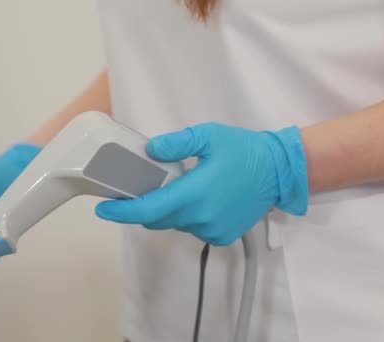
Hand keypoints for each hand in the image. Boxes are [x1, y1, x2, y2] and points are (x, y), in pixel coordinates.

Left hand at [95, 123, 307, 245]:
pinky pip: (193, 228)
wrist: (279, 171)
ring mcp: (212, 230)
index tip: (103, 208)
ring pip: (175, 223)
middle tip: (139, 188)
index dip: (122, 212)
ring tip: (178, 187)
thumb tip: (151, 150)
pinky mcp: (222, 235)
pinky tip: (198, 198)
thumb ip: (177, 143)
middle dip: (144, 206)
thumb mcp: (209, 136)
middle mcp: (201, 217)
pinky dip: (187, 216)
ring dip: (168, 209)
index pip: (148, 210)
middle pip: (157, 218)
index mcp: (194, 193)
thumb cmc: (244, 150)